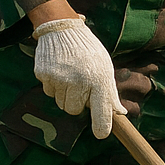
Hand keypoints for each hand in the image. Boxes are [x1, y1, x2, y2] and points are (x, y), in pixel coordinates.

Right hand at [33, 15, 126, 137]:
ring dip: (65, 95)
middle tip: (81, 86)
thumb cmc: (89, 52)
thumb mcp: (105, 68)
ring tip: (71, 76)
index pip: (101, 108)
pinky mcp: (44, 75)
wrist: (64, 30)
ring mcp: (60, 79)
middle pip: (74, 110)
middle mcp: (80, 81)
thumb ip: (110, 92)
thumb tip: (120, 113)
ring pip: (60, 103)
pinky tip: (59, 71)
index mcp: (99, 79)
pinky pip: (49, 92)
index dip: (102, 124)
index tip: (102, 135)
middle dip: (77, 103)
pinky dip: (54, 86)